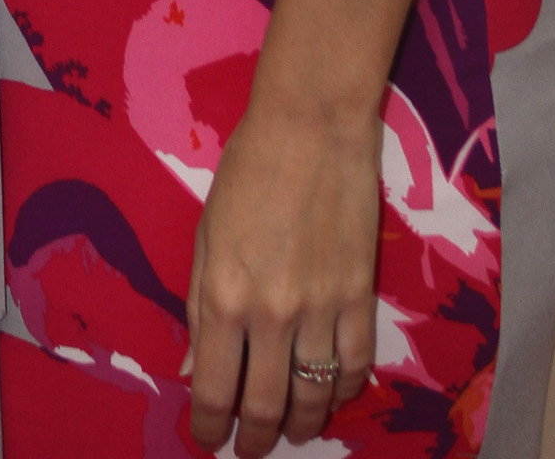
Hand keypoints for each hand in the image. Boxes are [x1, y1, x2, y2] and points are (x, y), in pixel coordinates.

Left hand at [186, 95, 379, 452]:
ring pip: (315, 397)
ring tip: (291, 429)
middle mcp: (273, 315)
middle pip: (266, 406)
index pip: (215, 389)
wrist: (312, 127)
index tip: (207, 439)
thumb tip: (195, 370)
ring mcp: (322, 310)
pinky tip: (331, 394)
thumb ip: (201, 305)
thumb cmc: (247, 171)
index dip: (209, 426)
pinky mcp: (359, 298)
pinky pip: (355, 367)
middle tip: (250, 448)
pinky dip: (343, 392)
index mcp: (225, 297)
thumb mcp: (206, 234)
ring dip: (302, 423)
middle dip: (254, 438)